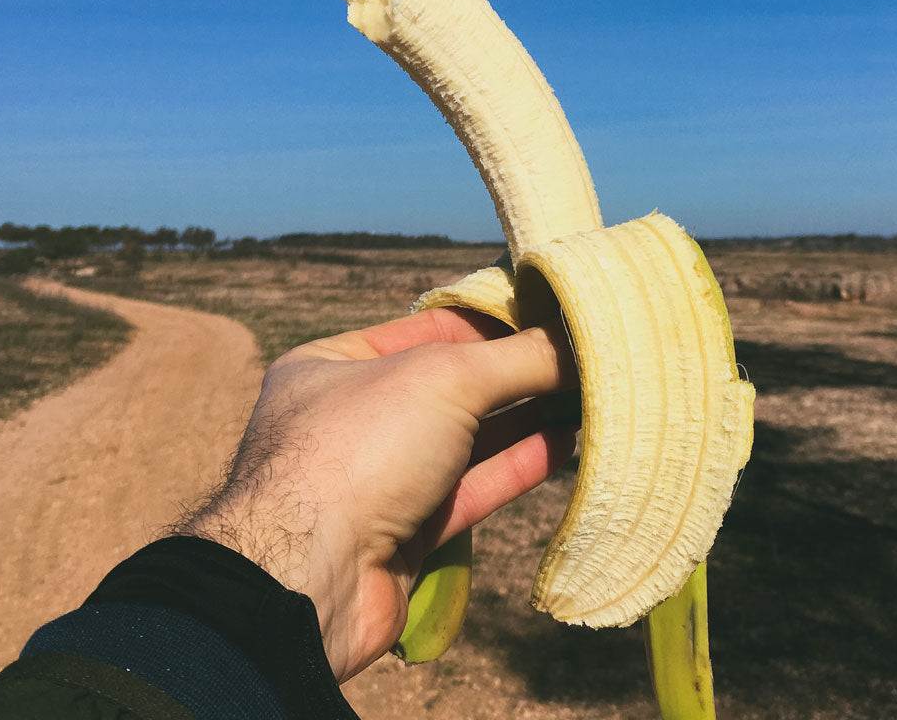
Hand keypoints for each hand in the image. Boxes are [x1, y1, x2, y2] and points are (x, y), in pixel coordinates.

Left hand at [177, 307, 576, 680]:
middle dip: (516, 375)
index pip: (430, 330)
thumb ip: (517, 358)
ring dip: (526, 420)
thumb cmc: (359, 451)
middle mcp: (353, 419)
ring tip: (587, 398)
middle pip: (452, 386)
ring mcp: (379, 480)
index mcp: (335, 364)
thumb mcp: (444, 378)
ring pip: (466, 442)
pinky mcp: (406, 536)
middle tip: (584, 360)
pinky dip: (517, 467)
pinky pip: (470, 490)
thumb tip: (577, 341)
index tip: (554, 318)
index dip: (494, 323)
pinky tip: (564, 443)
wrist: (309, 578)